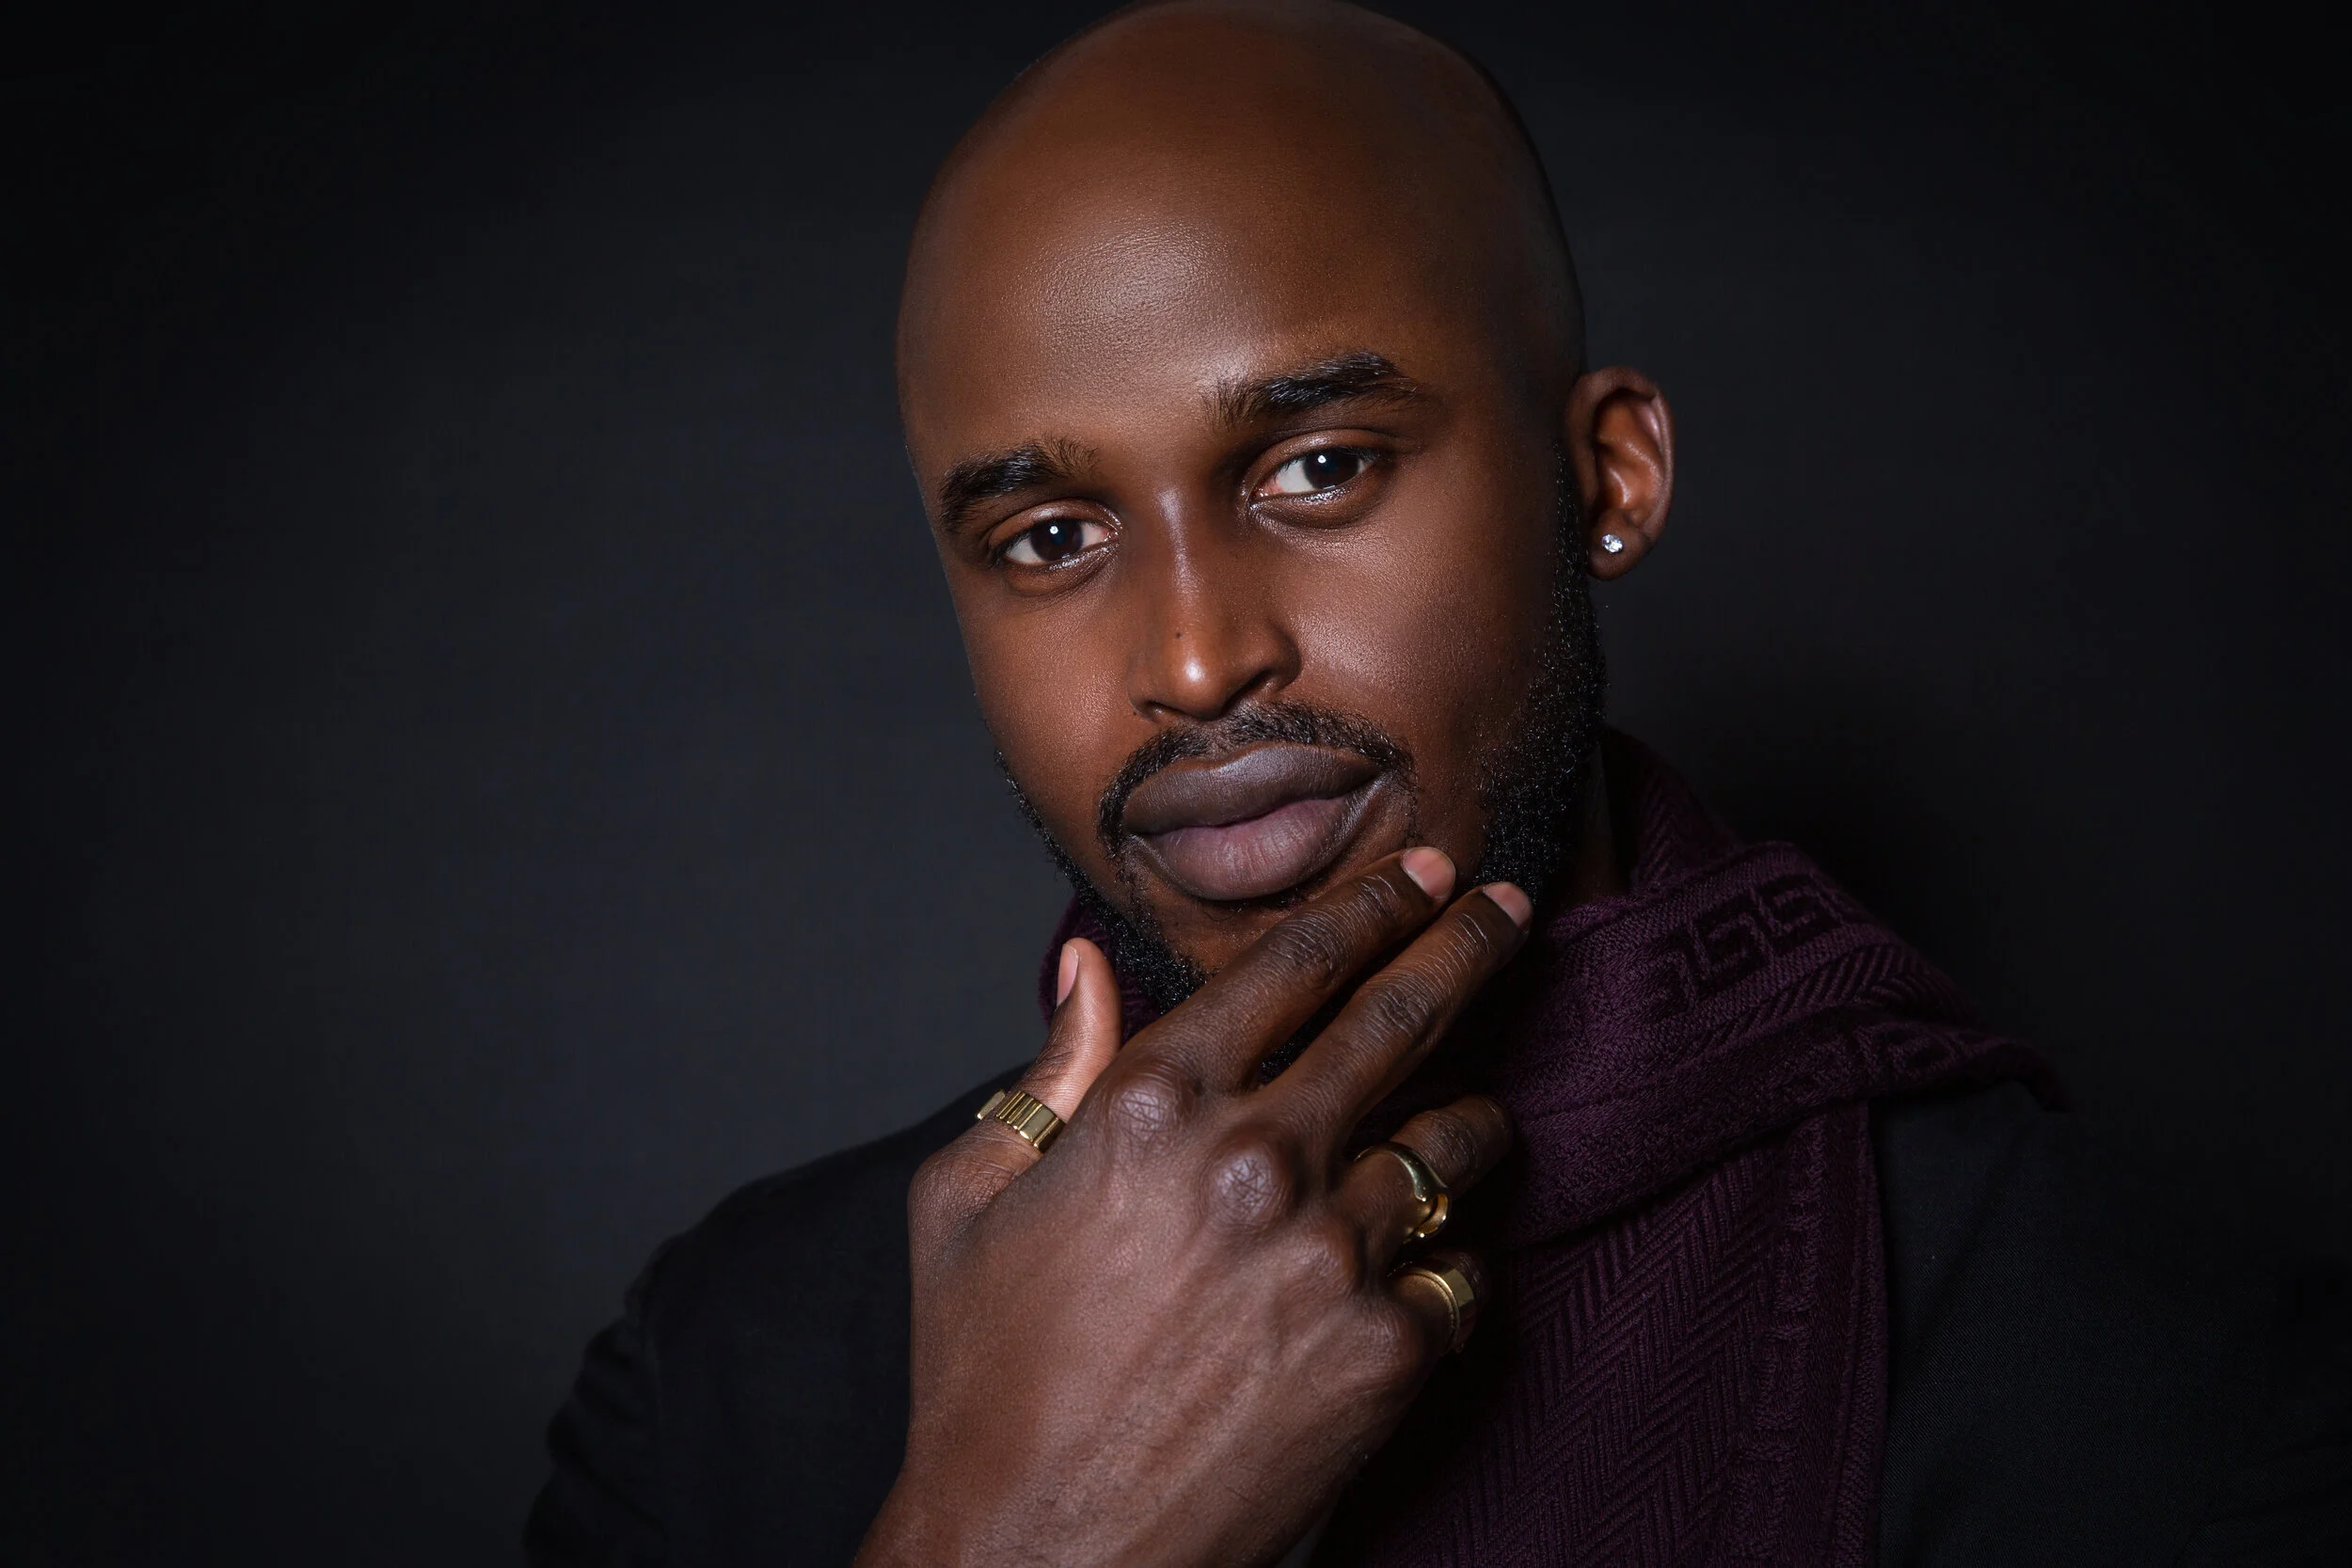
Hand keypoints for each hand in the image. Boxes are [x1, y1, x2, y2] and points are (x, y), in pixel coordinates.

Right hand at [855, 848, 1530, 1567]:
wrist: (1037, 1553)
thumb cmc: (984, 1382)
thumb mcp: (967, 1200)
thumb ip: (1048, 1070)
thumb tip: (1084, 967)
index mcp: (1150, 1102)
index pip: (1290, 965)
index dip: (1366, 907)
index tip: (1416, 877)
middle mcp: (1255, 1157)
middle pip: (1399, 1016)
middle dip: (1465, 946)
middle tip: (1508, 912)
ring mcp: (1331, 1253)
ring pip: (1451, 1144)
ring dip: (1467, 1121)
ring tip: (1471, 1120)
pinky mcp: (1386, 1349)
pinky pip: (1458, 1273)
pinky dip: (1442, 1269)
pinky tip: (1411, 1281)